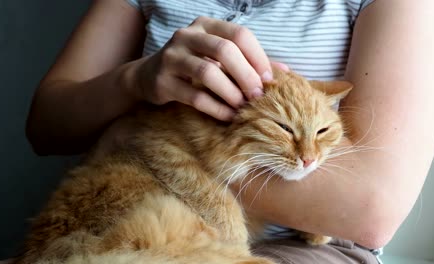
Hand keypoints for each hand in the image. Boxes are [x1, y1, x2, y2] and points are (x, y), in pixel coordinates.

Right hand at [129, 16, 278, 120]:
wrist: (148, 77)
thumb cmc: (192, 66)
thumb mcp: (218, 58)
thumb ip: (248, 62)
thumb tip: (285, 72)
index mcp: (205, 25)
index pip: (239, 34)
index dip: (258, 57)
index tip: (268, 80)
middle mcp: (186, 36)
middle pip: (225, 50)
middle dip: (246, 76)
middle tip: (258, 96)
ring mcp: (171, 57)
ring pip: (208, 72)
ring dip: (231, 93)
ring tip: (243, 107)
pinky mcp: (162, 81)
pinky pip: (194, 96)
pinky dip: (215, 108)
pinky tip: (228, 116)